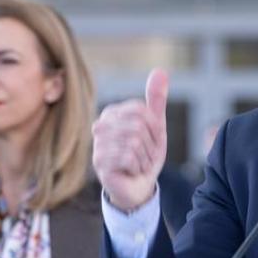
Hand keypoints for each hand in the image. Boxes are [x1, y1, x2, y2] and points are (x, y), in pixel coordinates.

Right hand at [93, 69, 167, 211]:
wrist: (138, 187)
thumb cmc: (144, 154)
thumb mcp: (155, 126)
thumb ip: (156, 100)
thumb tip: (160, 71)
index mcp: (113, 113)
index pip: (141, 110)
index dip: (154, 127)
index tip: (153, 139)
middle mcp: (100, 125)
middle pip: (138, 126)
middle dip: (151, 144)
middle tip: (147, 155)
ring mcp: (97, 144)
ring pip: (134, 142)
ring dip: (145, 157)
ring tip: (140, 164)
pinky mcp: (99, 163)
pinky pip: (128, 157)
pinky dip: (138, 167)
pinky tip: (133, 171)